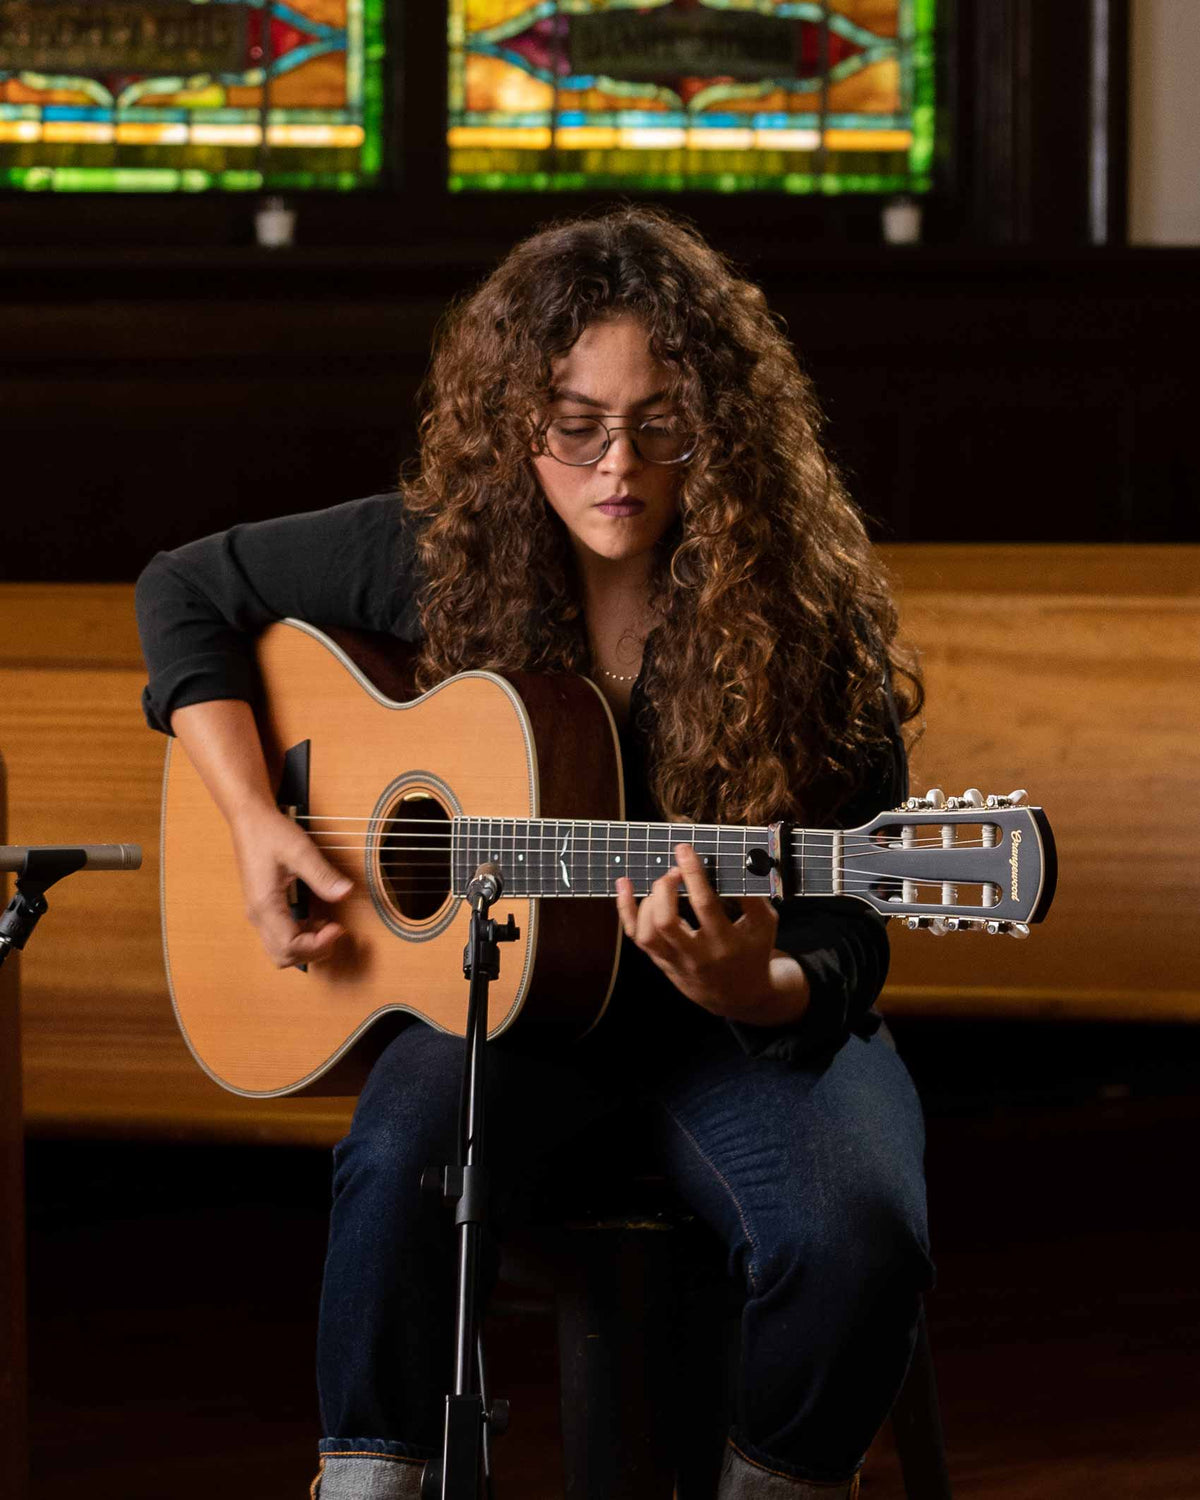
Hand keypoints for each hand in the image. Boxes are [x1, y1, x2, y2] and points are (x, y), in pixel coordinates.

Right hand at [229, 803, 352, 967]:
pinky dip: (301, 935)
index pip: (290, 946)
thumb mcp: (300, 851)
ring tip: (329, 925)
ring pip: (281, 950)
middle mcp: (258, 915)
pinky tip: (317, 918)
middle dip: (313, 951)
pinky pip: (280, 936)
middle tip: (335, 931)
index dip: (318, 944)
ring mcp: (258, 913)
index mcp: (265, 905)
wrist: (249, 819)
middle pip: (283, 956)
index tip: (339, 928)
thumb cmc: (270, 832)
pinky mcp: (263, 908)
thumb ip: (322, 875)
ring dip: (307, 945)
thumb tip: (346, 892)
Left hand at [615, 843, 807, 1023]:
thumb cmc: (753, 950)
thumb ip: (753, 892)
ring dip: (648, 900)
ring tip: (664, 884)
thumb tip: (740, 858)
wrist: (740, 995)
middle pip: (666, 921)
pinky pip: (636, 936)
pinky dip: (626, 909)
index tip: (684, 850)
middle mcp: (698, 955)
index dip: (692, 874)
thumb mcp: (764, 923)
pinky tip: (624, 884)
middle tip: (674, 871)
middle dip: (665, 888)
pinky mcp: (662, 962)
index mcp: (726, 943)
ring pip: (647, 933)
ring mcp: (676, 961)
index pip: (704, 905)